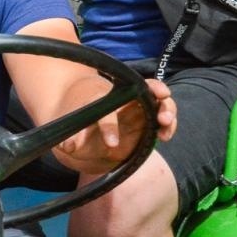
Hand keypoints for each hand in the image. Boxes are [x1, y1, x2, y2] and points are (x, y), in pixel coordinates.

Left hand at [54, 77, 176, 172]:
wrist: (89, 122)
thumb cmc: (80, 124)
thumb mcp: (71, 132)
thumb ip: (70, 139)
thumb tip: (68, 145)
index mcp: (100, 102)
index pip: (105, 112)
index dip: (109, 127)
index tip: (111, 143)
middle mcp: (122, 100)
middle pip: (142, 91)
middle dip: (154, 97)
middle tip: (161, 115)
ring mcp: (137, 108)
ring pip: (157, 101)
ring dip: (167, 109)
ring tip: (166, 123)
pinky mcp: (147, 120)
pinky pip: (162, 118)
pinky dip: (168, 125)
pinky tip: (166, 136)